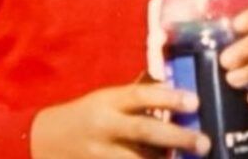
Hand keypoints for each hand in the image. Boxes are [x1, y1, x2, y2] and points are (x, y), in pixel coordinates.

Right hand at [31, 83, 210, 158]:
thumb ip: (137, 99)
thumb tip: (177, 94)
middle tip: (204, 143)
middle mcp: (104, 126)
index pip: (140, 95)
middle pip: (144, 131)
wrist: (42, 140)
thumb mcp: (106, 100)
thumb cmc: (85, 115)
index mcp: (107, 101)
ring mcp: (98, 153)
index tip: (195, 102)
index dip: (169, 98)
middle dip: (178, 138)